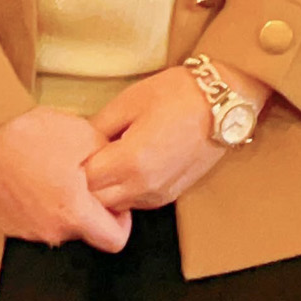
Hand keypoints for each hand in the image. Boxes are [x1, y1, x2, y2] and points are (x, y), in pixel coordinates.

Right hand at [0, 107, 130, 252]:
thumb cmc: (31, 131)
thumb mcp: (85, 135)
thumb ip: (111, 160)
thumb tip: (122, 172)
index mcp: (72, 213)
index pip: (115, 241)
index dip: (121, 218)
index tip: (112, 196)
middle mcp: (49, 231)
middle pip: (85, 232)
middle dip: (89, 208)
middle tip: (81, 174)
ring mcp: (25, 230)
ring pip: (59, 226)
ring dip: (62, 206)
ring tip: (52, 170)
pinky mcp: (5, 224)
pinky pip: (34, 221)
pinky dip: (38, 205)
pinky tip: (31, 175)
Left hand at [84, 63, 268, 212]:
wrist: (222, 105)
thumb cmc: (176, 95)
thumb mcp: (130, 100)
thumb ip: (100, 126)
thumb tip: (82, 142)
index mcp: (131, 162)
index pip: (86, 180)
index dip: (78, 163)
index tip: (78, 147)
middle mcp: (144, 187)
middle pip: (98, 200)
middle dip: (88, 181)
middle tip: (90, 154)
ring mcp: (159, 195)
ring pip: (117, 206)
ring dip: (107, 189)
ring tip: (109, 158)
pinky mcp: (170, 196)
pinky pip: (136, 202)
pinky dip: (126, 190)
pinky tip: (128, 166)